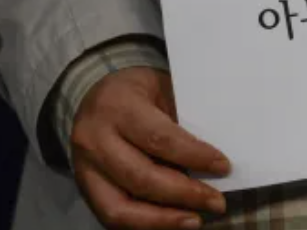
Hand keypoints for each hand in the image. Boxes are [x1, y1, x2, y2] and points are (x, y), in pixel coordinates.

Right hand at [71, 67, 229, 229]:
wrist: (94, 94)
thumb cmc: (138, 92)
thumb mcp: (162, 89)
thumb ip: (182, 122)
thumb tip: (215, 160)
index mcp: (117, 106)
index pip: (159, 138)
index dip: (194, 156)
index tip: (223, 166)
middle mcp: (94, 138)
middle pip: (141, 177)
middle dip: (184, 194)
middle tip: (216, 201)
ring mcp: (84, 167)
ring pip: (120, 208)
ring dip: (162, 220)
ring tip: (194, 220)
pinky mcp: (83, 188)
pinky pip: (111, 216)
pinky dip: (144, 224)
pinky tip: (171, 221)